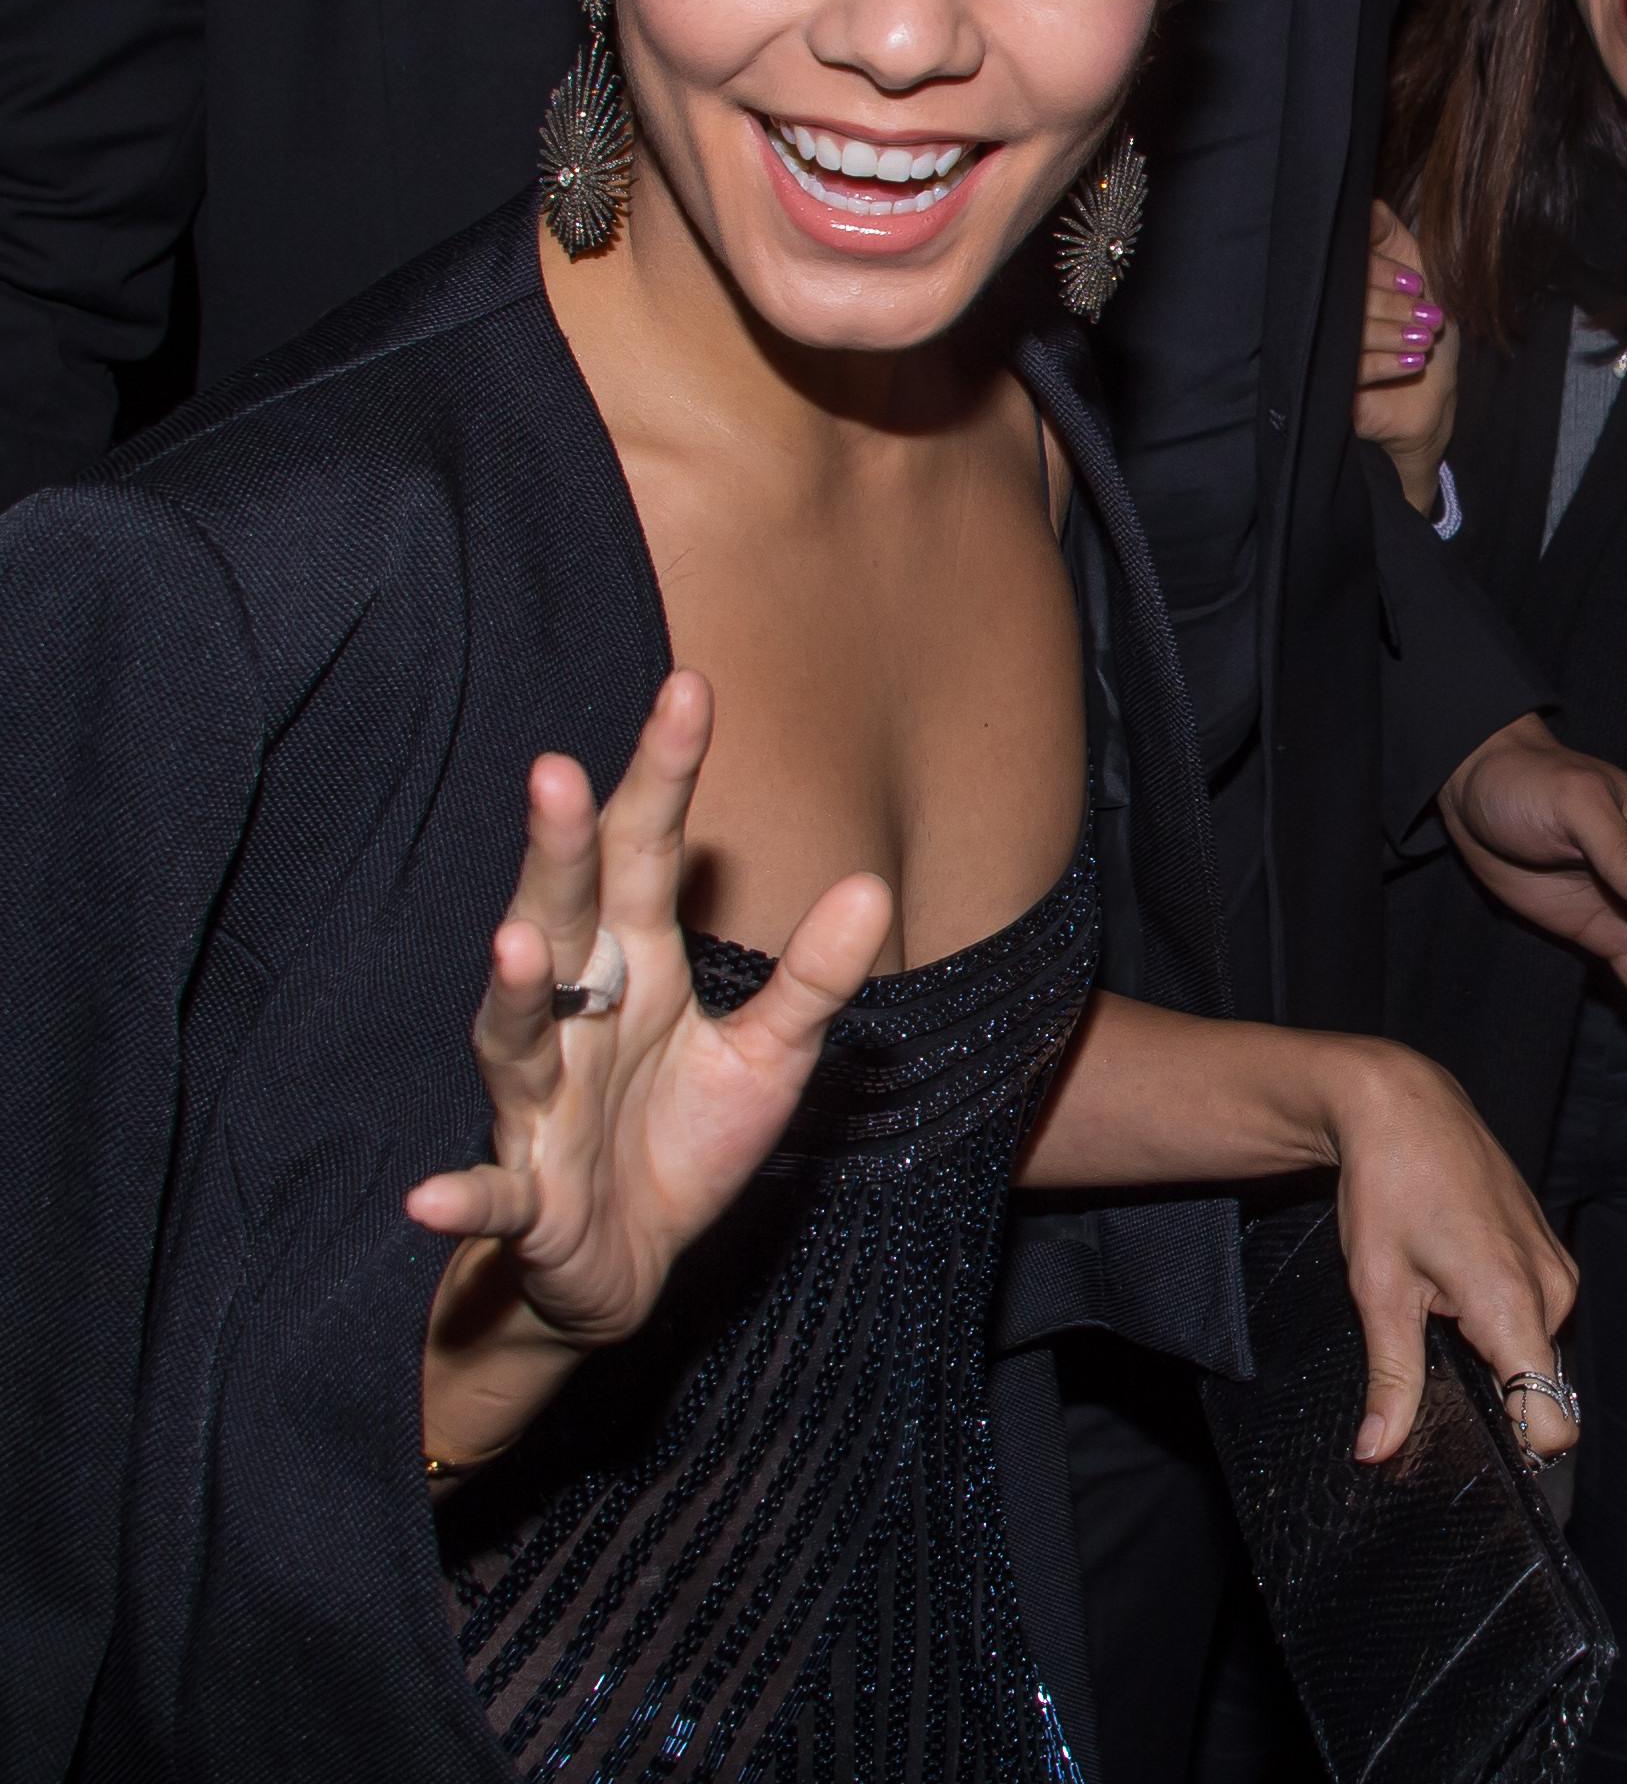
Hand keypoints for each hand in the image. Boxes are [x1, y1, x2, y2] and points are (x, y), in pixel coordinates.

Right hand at [411, 673, 891, 1465]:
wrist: (624, 1267)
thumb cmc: (684, 1138)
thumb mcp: (771, 1054)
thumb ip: (815, 976)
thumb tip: (871, 885)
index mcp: (635, 969)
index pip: (646, 853)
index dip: (663, 776)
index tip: (690, 686)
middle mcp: (574, 1018)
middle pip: (562, 915)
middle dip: (558, 849)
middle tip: (559, 768)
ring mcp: (541, 1105)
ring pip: (513, 1036)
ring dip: (511, 991)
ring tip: (514, 938)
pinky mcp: (527, 1198)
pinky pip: (491, 1194)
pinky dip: (461, 1194)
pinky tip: (426, 1196)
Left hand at [1322, 1039, 1581, 1464]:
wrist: (1407, 1105)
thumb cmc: (1389, 1188)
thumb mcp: (1379, 1291)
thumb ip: (1392, 1379)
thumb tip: (1378, 1452)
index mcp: (1512, 1305)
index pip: (1552, 1420)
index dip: (1517, 1447)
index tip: (1470, 1447)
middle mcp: (1551, 1288)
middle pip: (1542, 1390)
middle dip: (1496, 1399)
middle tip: (1430, 1371)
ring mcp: (1556, 1266)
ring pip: (1537, 1351)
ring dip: (1495, 1356)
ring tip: (1437, 1320)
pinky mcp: (1551, 1251)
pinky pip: (1538, 1315)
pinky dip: (1503, 1323)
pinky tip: (1455, 1294)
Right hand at [1355, 199, 1457, 514]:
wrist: (1433, 398)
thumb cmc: (1426, 331)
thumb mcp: (1418, 271)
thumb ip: (1389, 234)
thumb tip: (1366, 203)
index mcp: (1342, 281)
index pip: (1350, 265)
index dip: (1384, 272)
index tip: (1418, 285)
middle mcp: (1329, 313)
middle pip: (1349, 296)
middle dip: (1394, 305)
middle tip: (1428, 316)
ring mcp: (1326, 349)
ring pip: (1350, 331)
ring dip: (1394, 332)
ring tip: (1425, 339)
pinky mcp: (1332, 385)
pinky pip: (1352, 369)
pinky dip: (1387, 362)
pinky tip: (1413, 360)